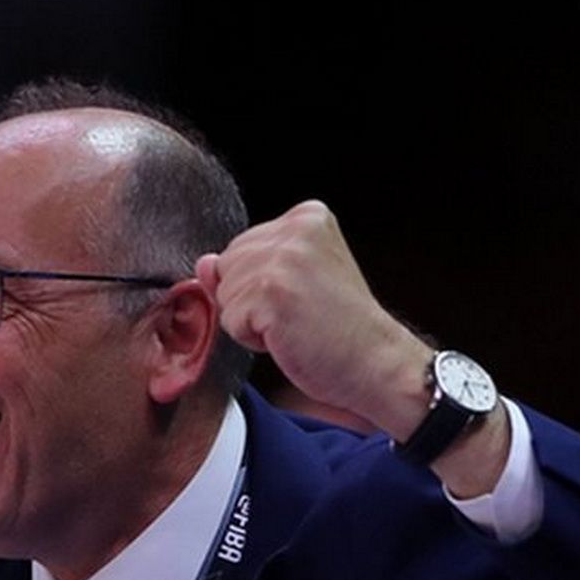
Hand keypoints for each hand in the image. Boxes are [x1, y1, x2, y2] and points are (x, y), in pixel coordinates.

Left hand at [198, 201, 508, 494]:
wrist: (377, 363)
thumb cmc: (338, 329)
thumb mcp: (295, 283)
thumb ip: (249, 265)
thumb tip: (203, 263)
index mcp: (307, 216)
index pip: (242, 247)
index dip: (261, 284)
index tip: (306, 298)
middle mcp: (296, 228)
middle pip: (228, 265)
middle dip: (252, 300)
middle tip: (300, 315)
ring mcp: (284, 258)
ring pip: (226, 295)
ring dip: (252, 322)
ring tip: (296, 326)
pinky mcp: (272, 291)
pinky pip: (231, 320)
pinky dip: (253, 340)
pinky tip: (290, 338)